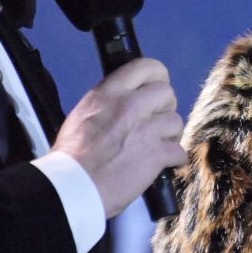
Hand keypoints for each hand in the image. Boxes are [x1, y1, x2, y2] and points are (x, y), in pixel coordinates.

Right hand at [52, 57, 186, 217]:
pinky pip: (179, 150)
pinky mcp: (157, 155)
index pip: (146, 66)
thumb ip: (108, 102)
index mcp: (110, 93)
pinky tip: (164, 163)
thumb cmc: (72, 154)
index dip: (157, 77)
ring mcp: (146, 130)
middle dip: (164, 107)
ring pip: (176, 121)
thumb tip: (124, 100)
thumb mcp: (84, 113)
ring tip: (158, 144)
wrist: (74, 185)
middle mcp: (131, 106)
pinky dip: (174, 159)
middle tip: (155, 121)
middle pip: (167, 92)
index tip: (154, 89)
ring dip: (170, 134)